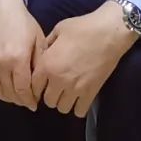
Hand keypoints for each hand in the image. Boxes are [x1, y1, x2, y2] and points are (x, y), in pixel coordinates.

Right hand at [0, 0, 46, 109]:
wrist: (1, 9)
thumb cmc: (24, 23)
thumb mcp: (38, 41)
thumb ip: (39, 65)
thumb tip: (40, 86)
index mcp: (17, 58)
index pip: (23, 89)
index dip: (30, 100)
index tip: (37, 103)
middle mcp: (1, 63)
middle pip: (11, 93)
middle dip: (22, 101)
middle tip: (30, 102)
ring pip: (0, 91)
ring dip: (11, 98)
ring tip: (20, 97)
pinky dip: (0, 90)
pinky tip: (9, 89)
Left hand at [31, 1, 137, 116]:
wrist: (107, 34)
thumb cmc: (81, 28)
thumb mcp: (57, 31)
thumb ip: (47, 45)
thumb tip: (43, 53)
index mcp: (47, 64)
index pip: (34, 86)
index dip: (35, 86)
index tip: (40, 84)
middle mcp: (59, 80)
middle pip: (48, 100)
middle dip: (49, 95)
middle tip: (54, 87)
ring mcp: (75, 89)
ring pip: (62, 108)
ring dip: (62, 102)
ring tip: (66, 93)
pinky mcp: (91, 93)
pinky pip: (79, 111)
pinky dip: (77, 107)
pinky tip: (78, 98)